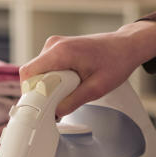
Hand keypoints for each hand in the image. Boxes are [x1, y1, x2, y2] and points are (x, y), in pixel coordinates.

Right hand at [19, 21, 155, 117]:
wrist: (126, 46)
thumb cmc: (116, 62)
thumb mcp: (96, 88)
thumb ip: (73, 101)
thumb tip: (55, 112)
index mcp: (60, 52)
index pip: (28, 73)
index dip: (30, 92)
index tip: (41, 106)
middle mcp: (54, 45)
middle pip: (33, 73)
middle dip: (42, 91)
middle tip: (60, 102)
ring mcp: (55, 44)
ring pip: (40, 71)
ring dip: (50, 85)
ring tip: (71, 90)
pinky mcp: (59, 47)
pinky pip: (47, 66)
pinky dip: (54, 78)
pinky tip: (71, 83)